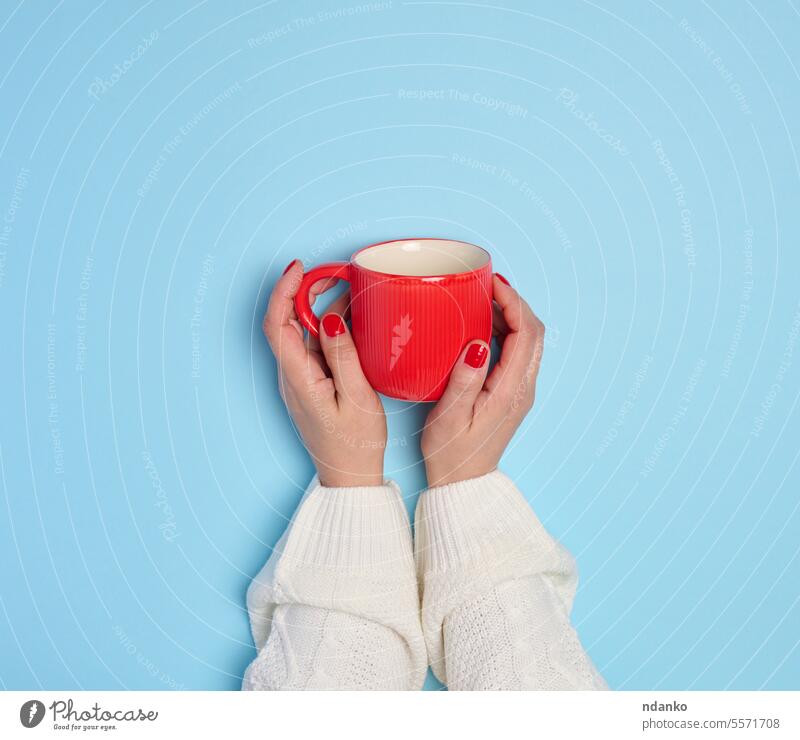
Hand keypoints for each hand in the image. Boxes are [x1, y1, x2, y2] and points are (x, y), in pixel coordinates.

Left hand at [263, 260, 386, 486]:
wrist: (349, 477)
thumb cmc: (356, 444)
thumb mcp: (358, 398)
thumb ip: (343, 356)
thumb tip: (328, 319)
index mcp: (298, 379)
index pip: (277, 324)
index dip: (284, 291)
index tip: (300, 268)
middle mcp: (291, 376)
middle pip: (285, 322)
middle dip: (304, 291)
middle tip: (334, 274)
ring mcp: (298, 380)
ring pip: (300, 333)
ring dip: (319, 309)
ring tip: (350, 294)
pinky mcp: (309, 383)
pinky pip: (312, 347)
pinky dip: (326, 328)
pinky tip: (349, 322)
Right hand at [421, 275, 544, 486]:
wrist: (462, 482)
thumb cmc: (451, 453)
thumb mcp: (449, 417)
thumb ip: (466, 380)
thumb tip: (480, 343)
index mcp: (511, 391)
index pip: (527, 334)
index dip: (514, 302)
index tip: (493, 283)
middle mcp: (523, 388)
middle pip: (534, 333)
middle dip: (515, 302)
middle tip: (486, 286)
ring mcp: (520, 391)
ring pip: (529, 341)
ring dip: (512, 315)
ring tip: (482, 299)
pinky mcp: (511, 393)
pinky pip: (518, 352)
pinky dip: (506, 331)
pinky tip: (483, 326)